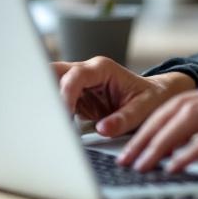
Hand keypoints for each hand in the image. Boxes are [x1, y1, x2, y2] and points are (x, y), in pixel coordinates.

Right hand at [51, 56, 194, 137]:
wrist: (155, 97)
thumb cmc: (151, 98)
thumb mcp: (144, 109)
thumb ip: (124, 119)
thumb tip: (102, 129)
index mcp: (102, 69)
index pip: (76, 75)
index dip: (65, 93)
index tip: (63, 113)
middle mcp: (86, 73)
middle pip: (53, 72)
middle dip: (43, 90)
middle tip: (42, 115)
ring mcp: (78, 85)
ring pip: (49, 86)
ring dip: (45, 103)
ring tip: (44, 124)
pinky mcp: (75, 99)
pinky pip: (56, 103)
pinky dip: (50, 113)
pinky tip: (50, 128)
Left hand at [117, 74, 197, 172]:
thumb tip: (191, 143)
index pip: (180, 102)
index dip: (151, 123)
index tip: (130, 145)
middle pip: (178, 107)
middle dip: (146, 134)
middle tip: (126, 158)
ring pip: (191, 119)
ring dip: (162, 143)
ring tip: (144, 164)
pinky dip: (192, 151)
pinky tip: (177, 165)